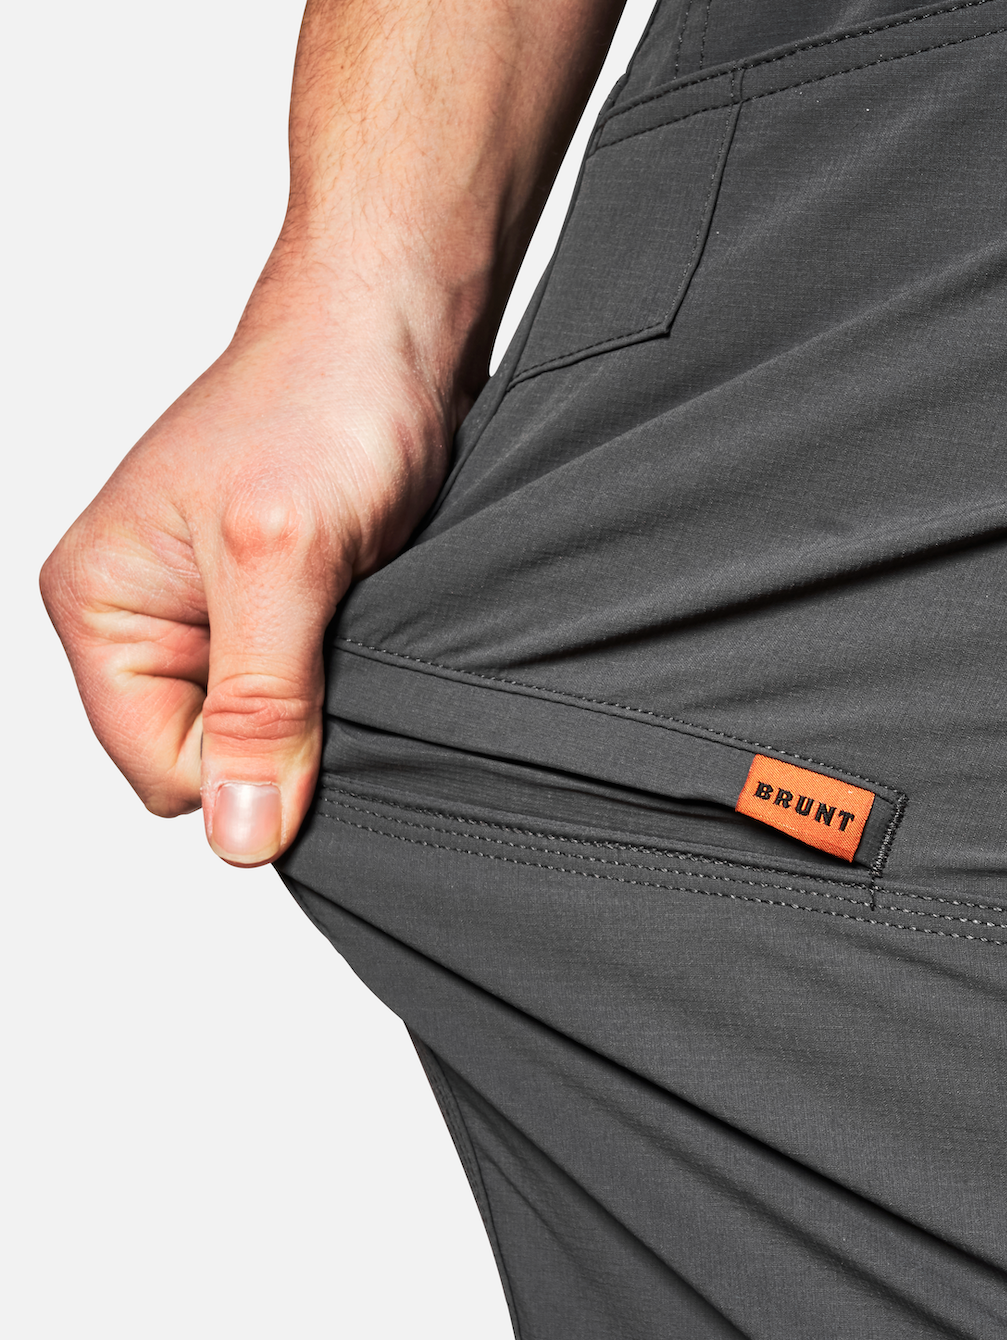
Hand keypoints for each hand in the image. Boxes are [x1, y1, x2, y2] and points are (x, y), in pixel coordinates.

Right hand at [40, 295, 451, 864]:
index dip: (248, 764)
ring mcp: (210, 616)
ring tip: (352, 614)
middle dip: (287, 731)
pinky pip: (306, 691)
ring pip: (266, 730)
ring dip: (323, 698)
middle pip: (213, 760)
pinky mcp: (276, 609)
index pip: (164, 773)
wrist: (393, 327)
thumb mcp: (285, 561)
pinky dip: (345, 672)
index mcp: (100, 607)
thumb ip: (260, 705)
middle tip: (337, 642)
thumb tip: (240, 833)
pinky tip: (366, 615)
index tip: (314, 700)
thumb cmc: (323, 402)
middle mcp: (144, 619)